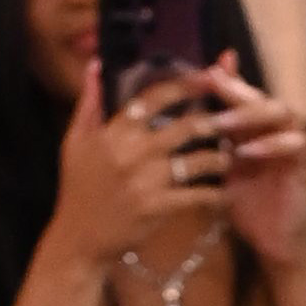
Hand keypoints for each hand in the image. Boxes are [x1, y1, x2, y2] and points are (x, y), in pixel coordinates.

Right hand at [46, 56, 237, 279]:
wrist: (79, 240)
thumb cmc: (77, 189)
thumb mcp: (75, 141)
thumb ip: (89, 102)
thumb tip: (96, 65)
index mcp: (115, 132)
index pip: (153, 99)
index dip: (183, 85)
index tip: (207, 76)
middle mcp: (133, 152)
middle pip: (183, 127)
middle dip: (211, 122)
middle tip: (231, 121)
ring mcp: (146, 180)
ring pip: (194, 162)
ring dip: (217, 158)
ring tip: (230, 156)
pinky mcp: (156, 208)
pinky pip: (193, 197)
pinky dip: (213, 196)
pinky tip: (225, 194)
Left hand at [195, 63, 305, 274]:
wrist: (273, 240)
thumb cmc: (247, 206)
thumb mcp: (221, 172)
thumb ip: (208, 146)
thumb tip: (180, 123)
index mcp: (253, 127)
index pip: (241, 93)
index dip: (225, 78)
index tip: (201, 71)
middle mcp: (274, 128)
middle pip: (259, 95)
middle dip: (234, 89)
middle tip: (211, 82)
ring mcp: (291, 143)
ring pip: (280, 111)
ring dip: (251, 114)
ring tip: (224, 122)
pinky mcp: (302, 164)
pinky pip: (293, 144)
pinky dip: (272, 144)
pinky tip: (248, 151)